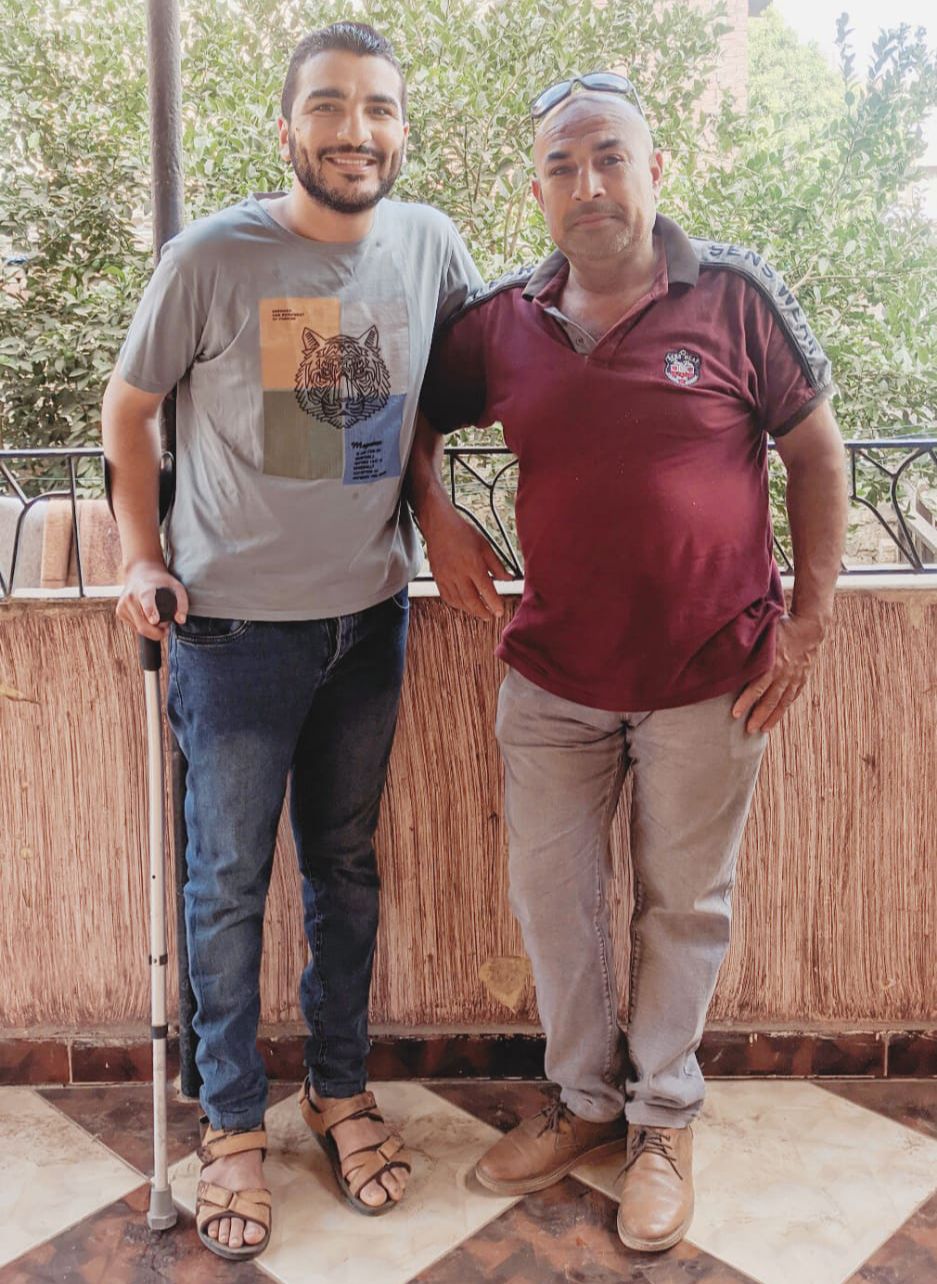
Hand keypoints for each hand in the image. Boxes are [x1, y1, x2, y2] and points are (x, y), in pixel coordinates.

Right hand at [117, 560, 188, 640]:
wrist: (139, 572)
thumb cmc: (160, 581)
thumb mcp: (176, 586)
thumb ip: (182, 603)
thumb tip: (180, 620)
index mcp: (145, 590)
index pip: (146, 602)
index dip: (151, 612)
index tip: (155, 620)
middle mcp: (131, 597)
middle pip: (143, 625)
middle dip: (157, 632)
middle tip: (166, 629)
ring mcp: (123, 605)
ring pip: (138, 628)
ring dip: (150, 630)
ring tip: (158, 621)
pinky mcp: (119, 611)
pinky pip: (134, 626)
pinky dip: (142, 626)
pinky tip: (148, 618)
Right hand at [421, 499, 508, 618]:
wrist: (439, 526)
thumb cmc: (463, 533)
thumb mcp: (485, 546)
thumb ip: (497, 565)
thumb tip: (508, 579)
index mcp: (473, 564)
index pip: (486, 589)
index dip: (494, 603)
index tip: (500, 611)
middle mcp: (458, 573)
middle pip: (471, 600)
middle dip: (482, 611)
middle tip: (490, 617)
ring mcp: (446, 577)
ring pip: (458, 602)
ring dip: (470, 610)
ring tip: (480, 613)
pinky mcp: (438, 578)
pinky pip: (447, 597)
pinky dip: (457, 605)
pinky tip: (464, 605)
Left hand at [732, 613, 824, 733]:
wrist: (810, 625)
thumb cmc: (781, 626)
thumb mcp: (763, 633)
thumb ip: (748, 646)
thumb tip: (725, 653)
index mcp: (773, 663)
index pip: (757, 687)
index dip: (746, 701)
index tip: (735, 714)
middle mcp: (785, 674)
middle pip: (770, 700)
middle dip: (758, 716)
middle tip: (748, 730)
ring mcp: (795, 678)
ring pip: (782, 702)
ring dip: (772, 718)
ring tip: (762, 730)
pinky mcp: (802, 679)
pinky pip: (792, 697)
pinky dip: (783, 708)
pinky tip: (776, 717)